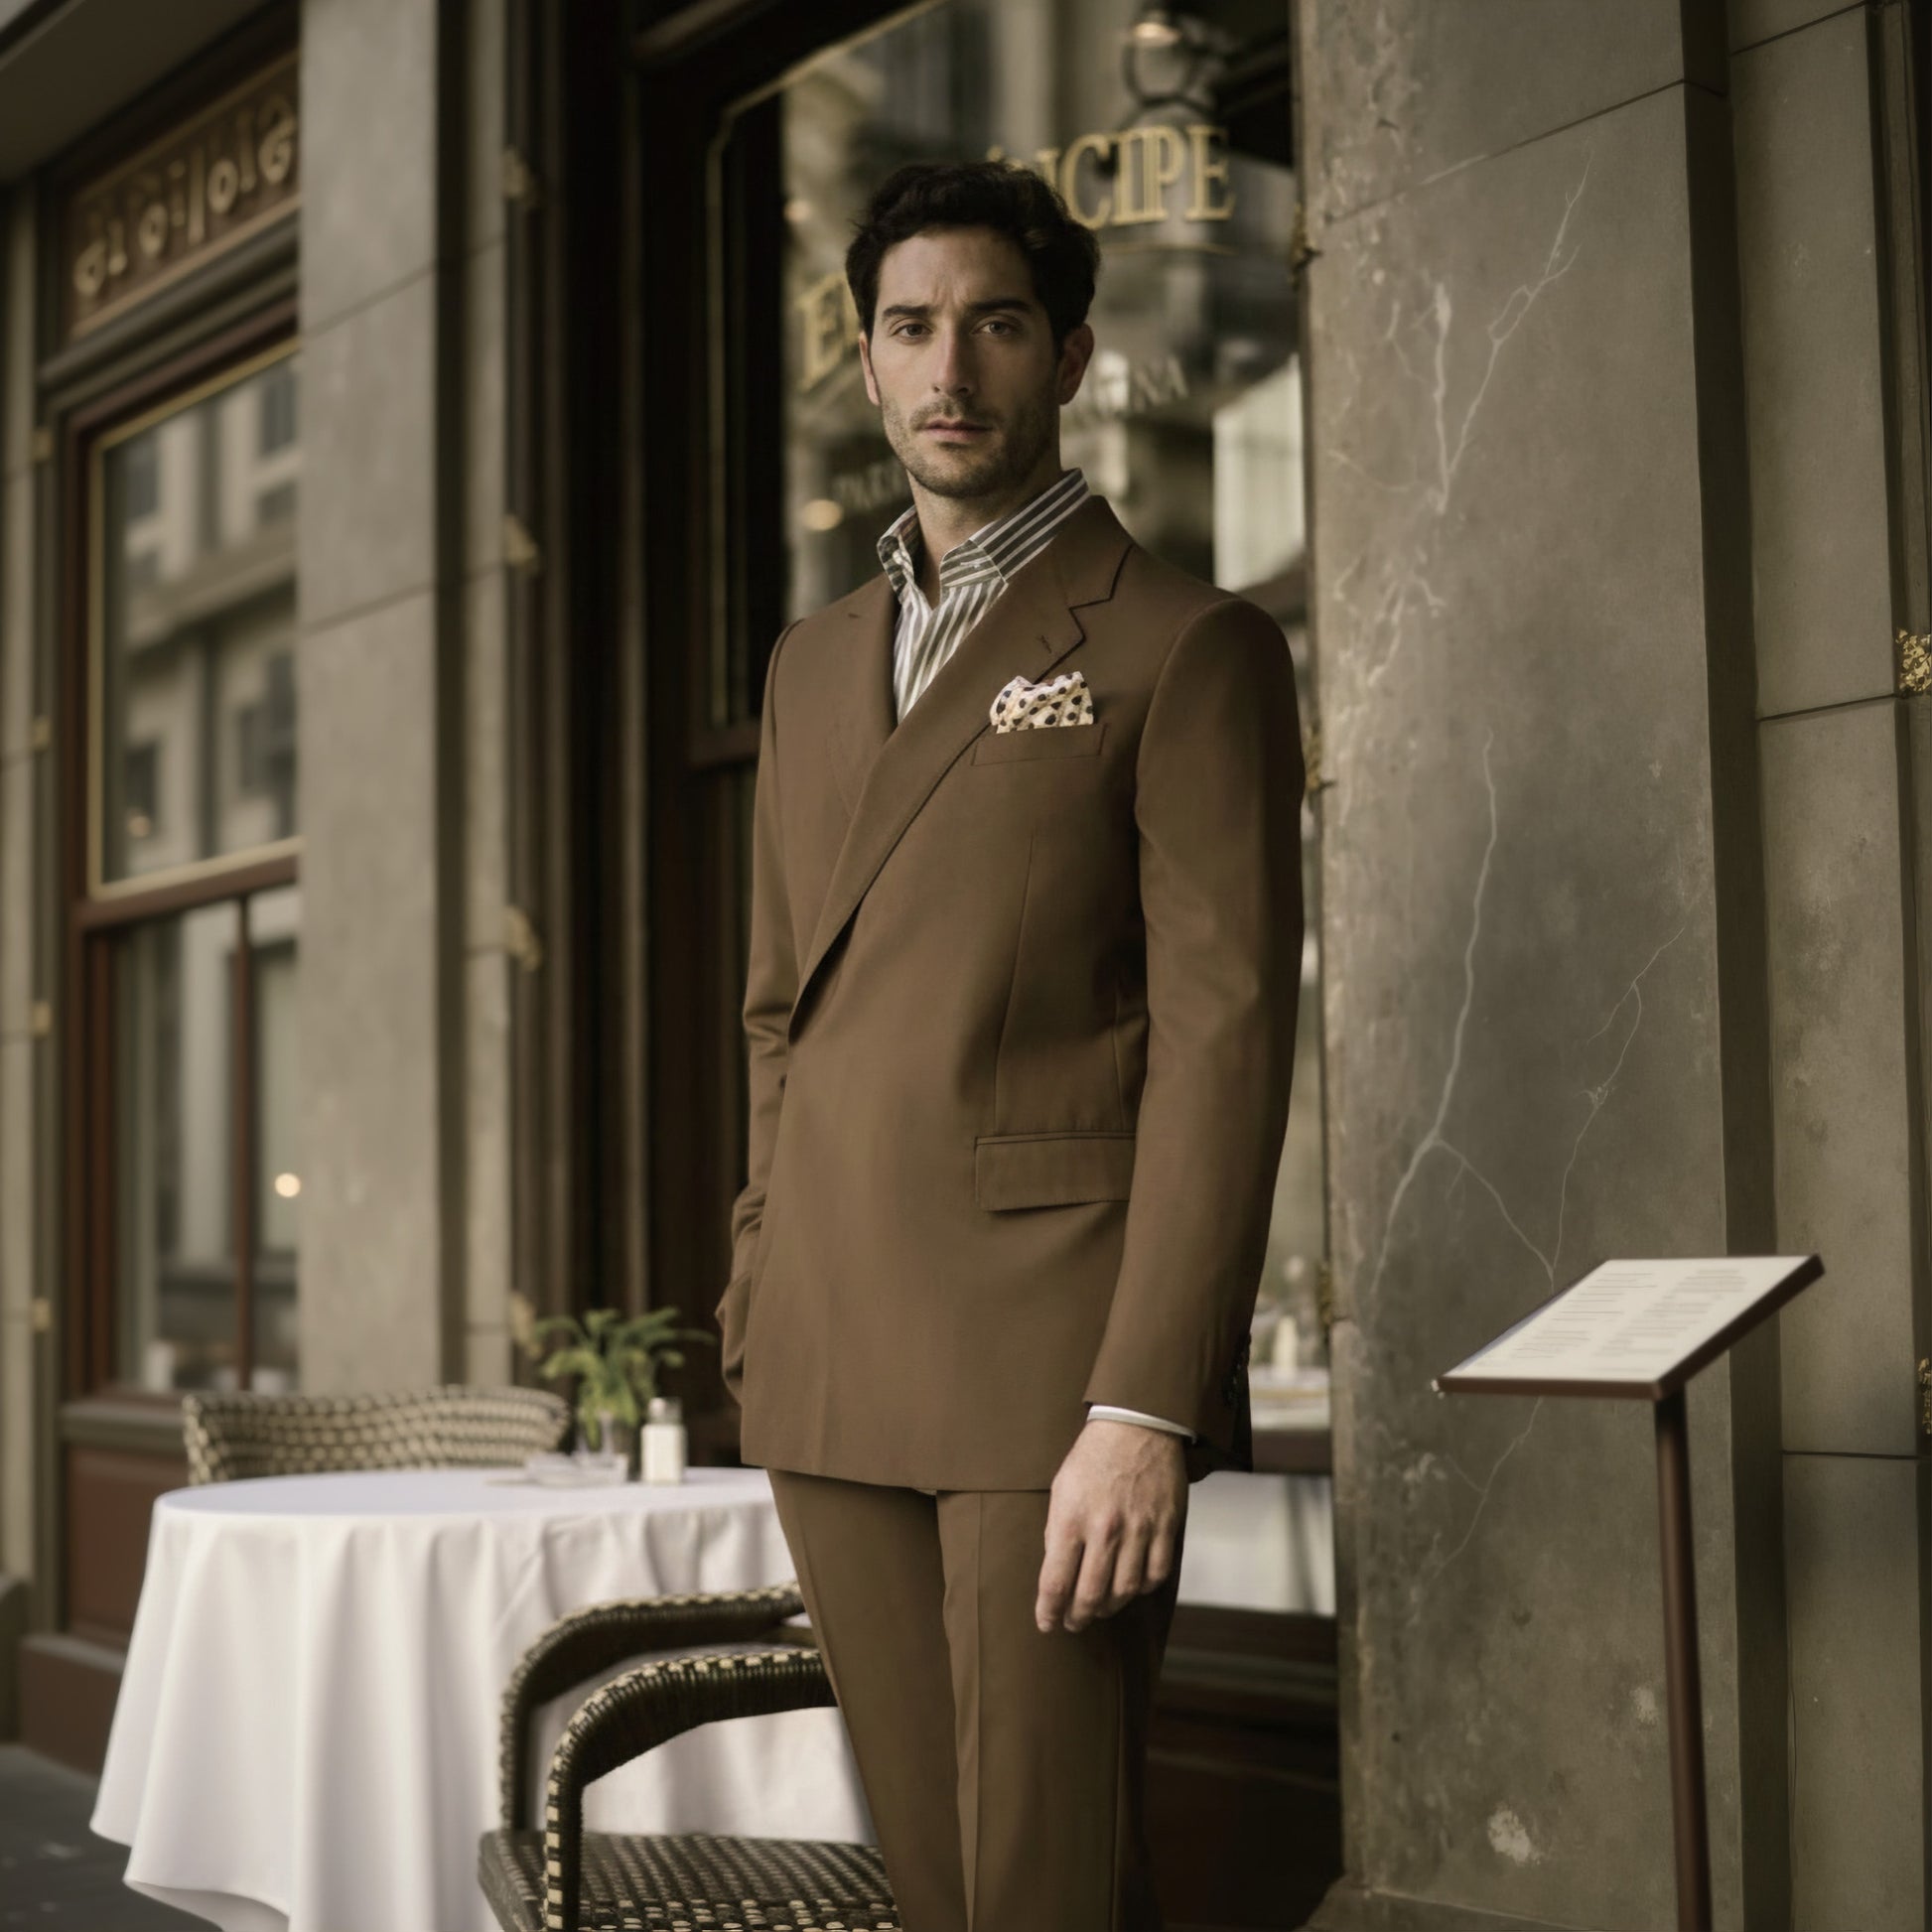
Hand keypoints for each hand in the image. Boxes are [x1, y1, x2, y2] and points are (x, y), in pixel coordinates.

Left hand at [1035, 1419, 1186, 1634]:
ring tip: (1100, 1609)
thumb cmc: (1092, 1456)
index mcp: (1071, 1519)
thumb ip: (1057, 1530)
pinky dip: (1143, 1588)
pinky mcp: (1165, 1526)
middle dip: (1078, 1617)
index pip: (1056, 1582)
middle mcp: (1105, 1529)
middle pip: (1091, 1595)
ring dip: (1109, 1608)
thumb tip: (1057, 1568)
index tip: (1046, 1623)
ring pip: (1125, 1591)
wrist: (1137, 1425)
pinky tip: (1132, 1586)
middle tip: (1073, 1622)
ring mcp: (1139, 1530)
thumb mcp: (1061, 1488)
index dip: (1049, 1611)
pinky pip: (1156, 1574)